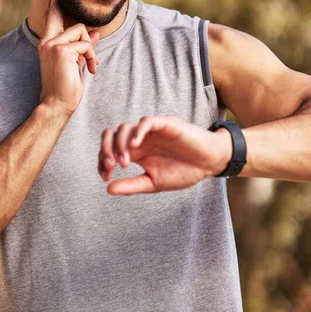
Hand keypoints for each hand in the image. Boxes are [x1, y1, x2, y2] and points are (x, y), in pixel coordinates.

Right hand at [39, 0, 99, 115]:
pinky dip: (92, 57)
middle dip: (71, 12)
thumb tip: (95, 33)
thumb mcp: (76, 63)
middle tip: (68, 5)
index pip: (50, 16)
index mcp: (47, 43)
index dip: (52, 0)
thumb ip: (82, 46)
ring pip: (81, 30)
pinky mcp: (62, 50)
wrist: (57, 104)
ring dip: (91, 49)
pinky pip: (86, 44)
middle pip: (66, 18)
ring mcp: (53, 44)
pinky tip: (90, 70)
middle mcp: (47, 41)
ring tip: (90, 65)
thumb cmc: (66, 87)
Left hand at [98, 116, 231, 194]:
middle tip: (111, 167)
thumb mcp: (153, 183)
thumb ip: (131, 185)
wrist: (208, 164)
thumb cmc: (183, 171)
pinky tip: (135, 146)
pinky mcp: (165, 124)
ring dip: (120, 144)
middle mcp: (139, 139)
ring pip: (125, 128)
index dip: (102, 161)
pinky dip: (137, 132)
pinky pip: (146, 122)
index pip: (109, 149)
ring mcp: (151, 130)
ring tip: (124, 162)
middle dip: (106, 150)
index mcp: (135, 152)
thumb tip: (108, 189)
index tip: (106, 177)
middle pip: (111, 134)